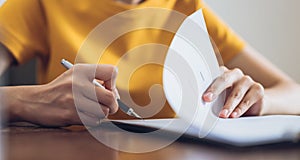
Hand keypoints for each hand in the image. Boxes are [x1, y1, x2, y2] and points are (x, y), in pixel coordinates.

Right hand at [3, 64, 118, 126]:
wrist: (33, 101)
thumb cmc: (60, 90)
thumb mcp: (75, 76)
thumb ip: (95, 80)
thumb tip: (115, 94)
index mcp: (81, 70)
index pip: (111, 72)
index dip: (114, 84)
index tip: (107, 89)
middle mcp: (78, 83)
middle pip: (111, 97)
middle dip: (113, 105)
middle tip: (108, 106)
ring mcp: (73, 99)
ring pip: (104, 111)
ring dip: (101, 114)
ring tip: (92, 111)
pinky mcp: (70, 114)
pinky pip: (93, 121)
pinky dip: (92, 120)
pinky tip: (83, 116)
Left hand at [202, 66, 263, 117]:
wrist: (254, 105)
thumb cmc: (231, 100)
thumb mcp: (220, 98)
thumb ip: (212, 98)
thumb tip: (200, 107)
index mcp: (223, 73)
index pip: (213, 74)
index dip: (206, 84)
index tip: (202, 95)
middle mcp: (235, 74)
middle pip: (225, 79)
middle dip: (215, 90)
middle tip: (207, 99)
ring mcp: (247, 80)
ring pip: (236, 92)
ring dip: (228, 105)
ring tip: (222, 115)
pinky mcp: (258, 89)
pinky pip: (248, 99)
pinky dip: (240, 108)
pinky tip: (234, 115)